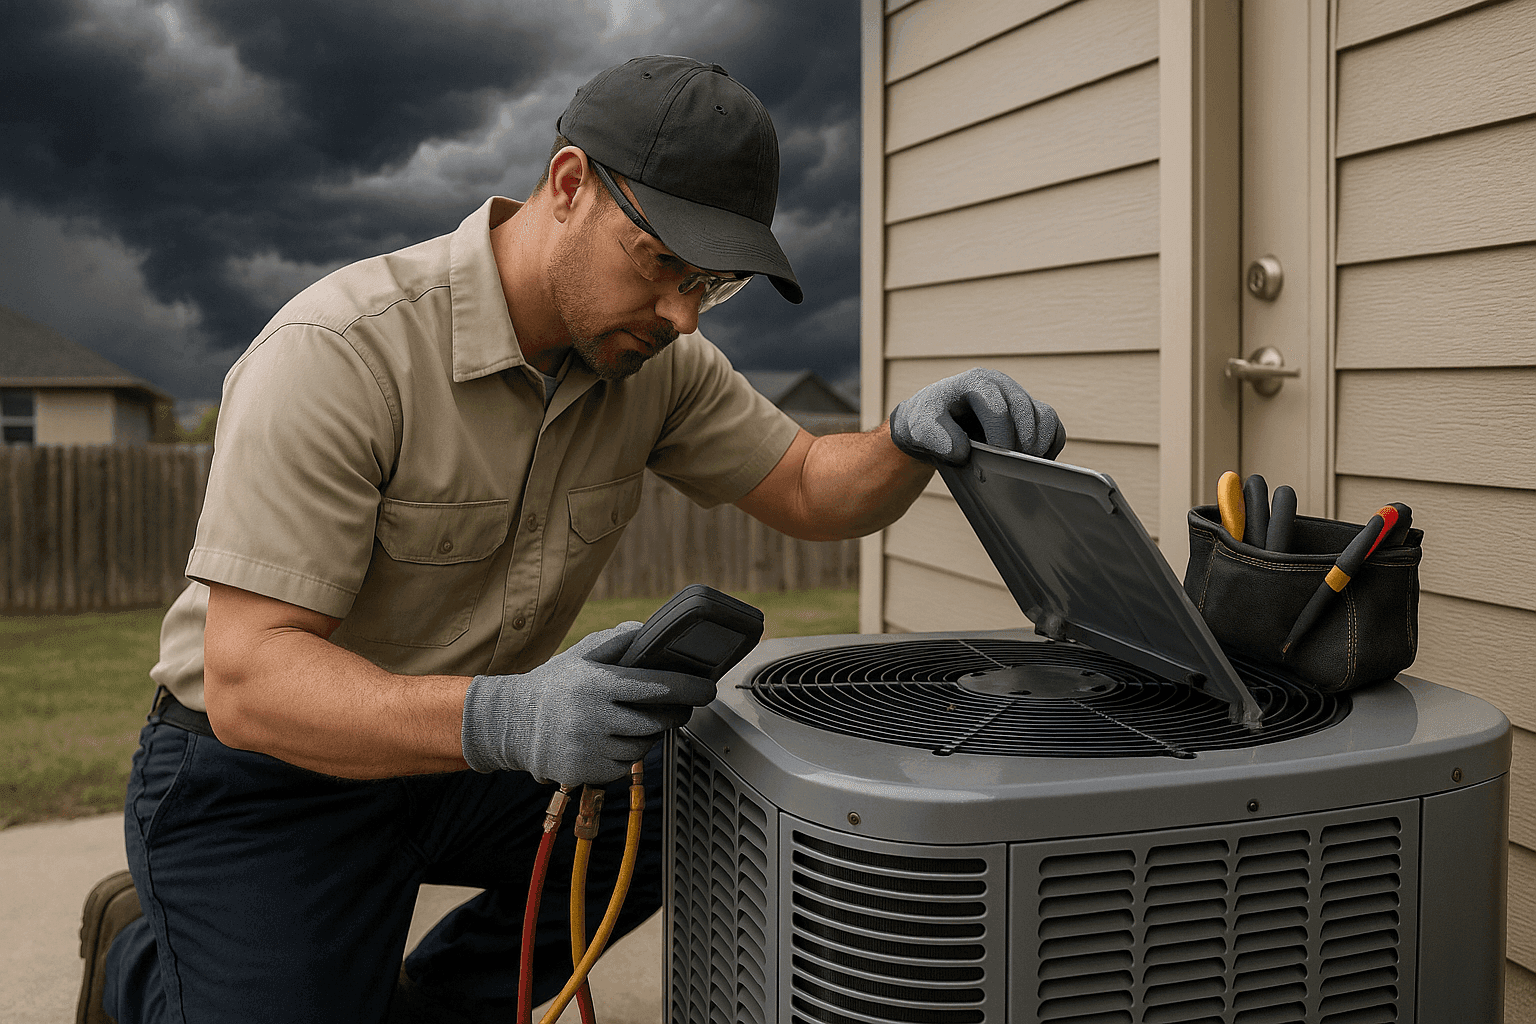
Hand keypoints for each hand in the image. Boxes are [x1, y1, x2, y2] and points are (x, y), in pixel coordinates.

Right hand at [461, 622, 715, 785]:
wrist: (513, 723)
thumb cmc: (556, 684)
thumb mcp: (582, 654)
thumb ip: (617, 641)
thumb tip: (651, 631)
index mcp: (596, 684)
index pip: (656, 687)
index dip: (688, 688)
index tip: (708, 688)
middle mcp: (592, 718)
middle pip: (655, 720)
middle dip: (674, 713)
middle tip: (680, 706)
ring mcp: (589, 748)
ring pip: (642, 746)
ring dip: (648, 734)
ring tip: (633, 720)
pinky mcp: (586, 772)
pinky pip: (625, 765)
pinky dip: (627, 753)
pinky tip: (613, 739)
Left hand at [888, 367, 1065, 466]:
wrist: (932, 422)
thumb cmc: (926, 422)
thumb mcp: (919, 428)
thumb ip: (935, 437)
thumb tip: (962, 451)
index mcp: (977, 382)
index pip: (998, 409)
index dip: (999, 438)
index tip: (992, 463)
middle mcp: (1002, 384)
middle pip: (1027, 413)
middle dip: (1020, 445)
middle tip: (1008, 470)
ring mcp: (1018, 397)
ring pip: (1045, 417)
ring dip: (1038, 446)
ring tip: (1020, 468)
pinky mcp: (1030, 412)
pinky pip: (1053, 426)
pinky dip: (1049, 445)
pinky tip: (1030, 462)